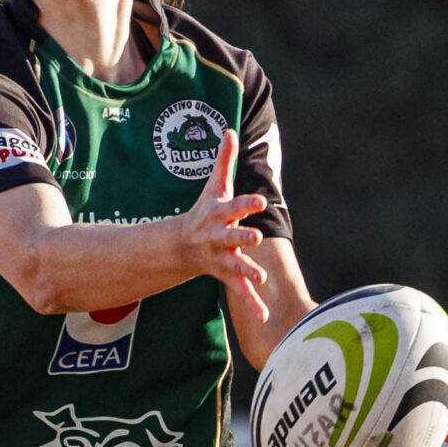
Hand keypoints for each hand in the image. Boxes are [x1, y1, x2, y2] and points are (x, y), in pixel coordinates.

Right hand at [181, 130, 269, 323]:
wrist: (183, 245)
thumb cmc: (205, 211)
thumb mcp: (214, 186)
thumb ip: (224, 160)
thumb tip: (230, 129)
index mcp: (220, 214)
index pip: (235, 206)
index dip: (246, 203)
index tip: (260, 200)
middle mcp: (220, 237)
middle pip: (232, 236)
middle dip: (243, 237)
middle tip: (255, 237)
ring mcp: (222, 257)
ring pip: (235, 266)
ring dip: (247, 272)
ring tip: (260, 278)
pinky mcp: (226, 275)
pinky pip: (239, 291)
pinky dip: (251, 304)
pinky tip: (264, 317)